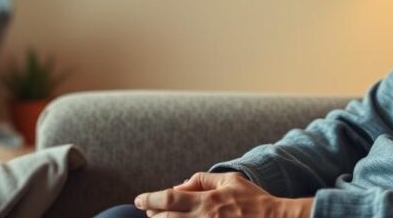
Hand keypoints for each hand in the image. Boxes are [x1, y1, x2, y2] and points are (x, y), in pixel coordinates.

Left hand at [134, 171, 312, 217]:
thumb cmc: (254, 200)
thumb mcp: (231, 180)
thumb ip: (204, 179)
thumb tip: (181, 184)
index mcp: (207, 201)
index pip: (169, 199)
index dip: (149, 199)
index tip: (138, 199)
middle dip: (152, 214)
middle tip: (147, 210)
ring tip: (158, 217)